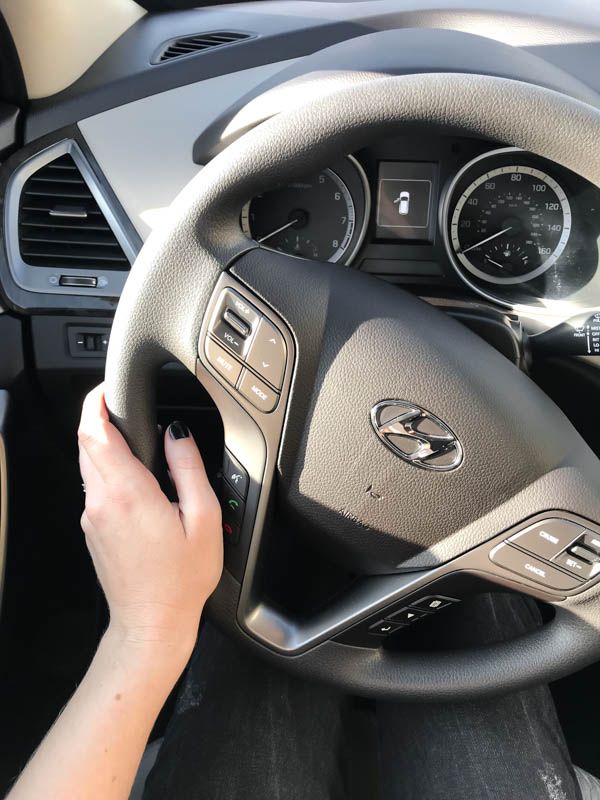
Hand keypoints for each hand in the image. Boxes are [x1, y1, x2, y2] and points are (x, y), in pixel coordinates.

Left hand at [78, 385, 222, 665]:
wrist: (151, 622)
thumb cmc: (181, 578)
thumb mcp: (203, 518)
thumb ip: (189, 468)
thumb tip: (179, 434)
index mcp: (128, 493)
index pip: (96, 433)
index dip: (96, 404)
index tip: (106, 390)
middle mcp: (101, 502)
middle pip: (86, 444)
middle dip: (99, 420)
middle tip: (122, 409)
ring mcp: (92, 517)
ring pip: (88, 466)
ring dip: (103, 447)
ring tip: (135, 445)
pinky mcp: (92, 530)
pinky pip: (94, 488)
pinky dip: (107, 472)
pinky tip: (136, 482)